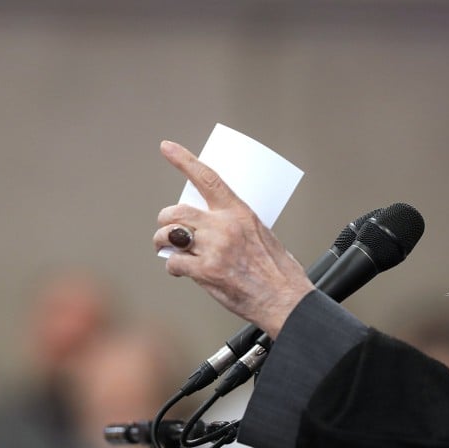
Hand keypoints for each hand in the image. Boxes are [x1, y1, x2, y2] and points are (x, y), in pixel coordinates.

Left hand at [153, 140, 312, 337]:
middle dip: (165, 220)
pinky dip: (172, 267)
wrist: (285, 299)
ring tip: (167, 249)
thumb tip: (210, 228)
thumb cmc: (279, 272)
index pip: (208, 179)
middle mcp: (224, 227)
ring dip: (163, 242)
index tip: (167, 147)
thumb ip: (234, 226)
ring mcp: (214, 249)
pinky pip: (173, 262)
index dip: (184, 160)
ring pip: (169, 235)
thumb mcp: (262, 235)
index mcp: (240, 213)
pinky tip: (180, 271)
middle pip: (177, 211)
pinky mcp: (206, 271)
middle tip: (166, 231)